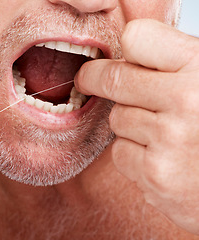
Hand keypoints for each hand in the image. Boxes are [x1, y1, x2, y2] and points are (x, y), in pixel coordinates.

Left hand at [75, 19, 198, 233]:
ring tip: (163, 133)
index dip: (126, 48)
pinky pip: (121, 154)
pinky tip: (161, 159)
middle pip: (112, 80)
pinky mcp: (156, 176)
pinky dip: (134, 155)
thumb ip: (177, 66)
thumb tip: (129, 58)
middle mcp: (185, 101)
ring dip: (129, 124)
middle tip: (86, 79)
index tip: (115, 58)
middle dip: (93, 78)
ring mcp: (168, 140)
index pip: (137, 38)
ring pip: (117, 119)